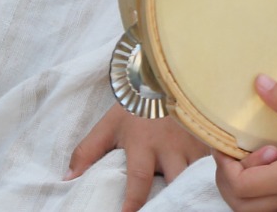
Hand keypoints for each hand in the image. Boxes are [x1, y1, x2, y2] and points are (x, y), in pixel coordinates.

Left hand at [67, 104, 209, 211]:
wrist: (163, 77)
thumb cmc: (135, 106)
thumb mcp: (109, 125)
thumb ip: (87, 151)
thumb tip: (68, 178)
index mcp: (143, 144)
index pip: (139, 179)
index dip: (133, 203)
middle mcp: (170, 146)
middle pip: (175, 181)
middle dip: (172, 199)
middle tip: (164, 208)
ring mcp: (192, 144)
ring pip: (195, 175)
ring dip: (188, 189)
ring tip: (182, 202)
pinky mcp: (207, 141)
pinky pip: (208, 166)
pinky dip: (204, 177)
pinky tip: (199, 186)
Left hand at [213, 76, 276, 211]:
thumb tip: (258, 82)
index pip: (240, 186)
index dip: (225, 165)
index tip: (226, 141)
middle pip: (240, 204)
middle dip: (228, 179)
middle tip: (235, 149)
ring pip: (255, 206)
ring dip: (244, 184)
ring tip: (257, 152)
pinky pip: (272, 201)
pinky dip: (261, 185)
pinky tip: (273, 157)